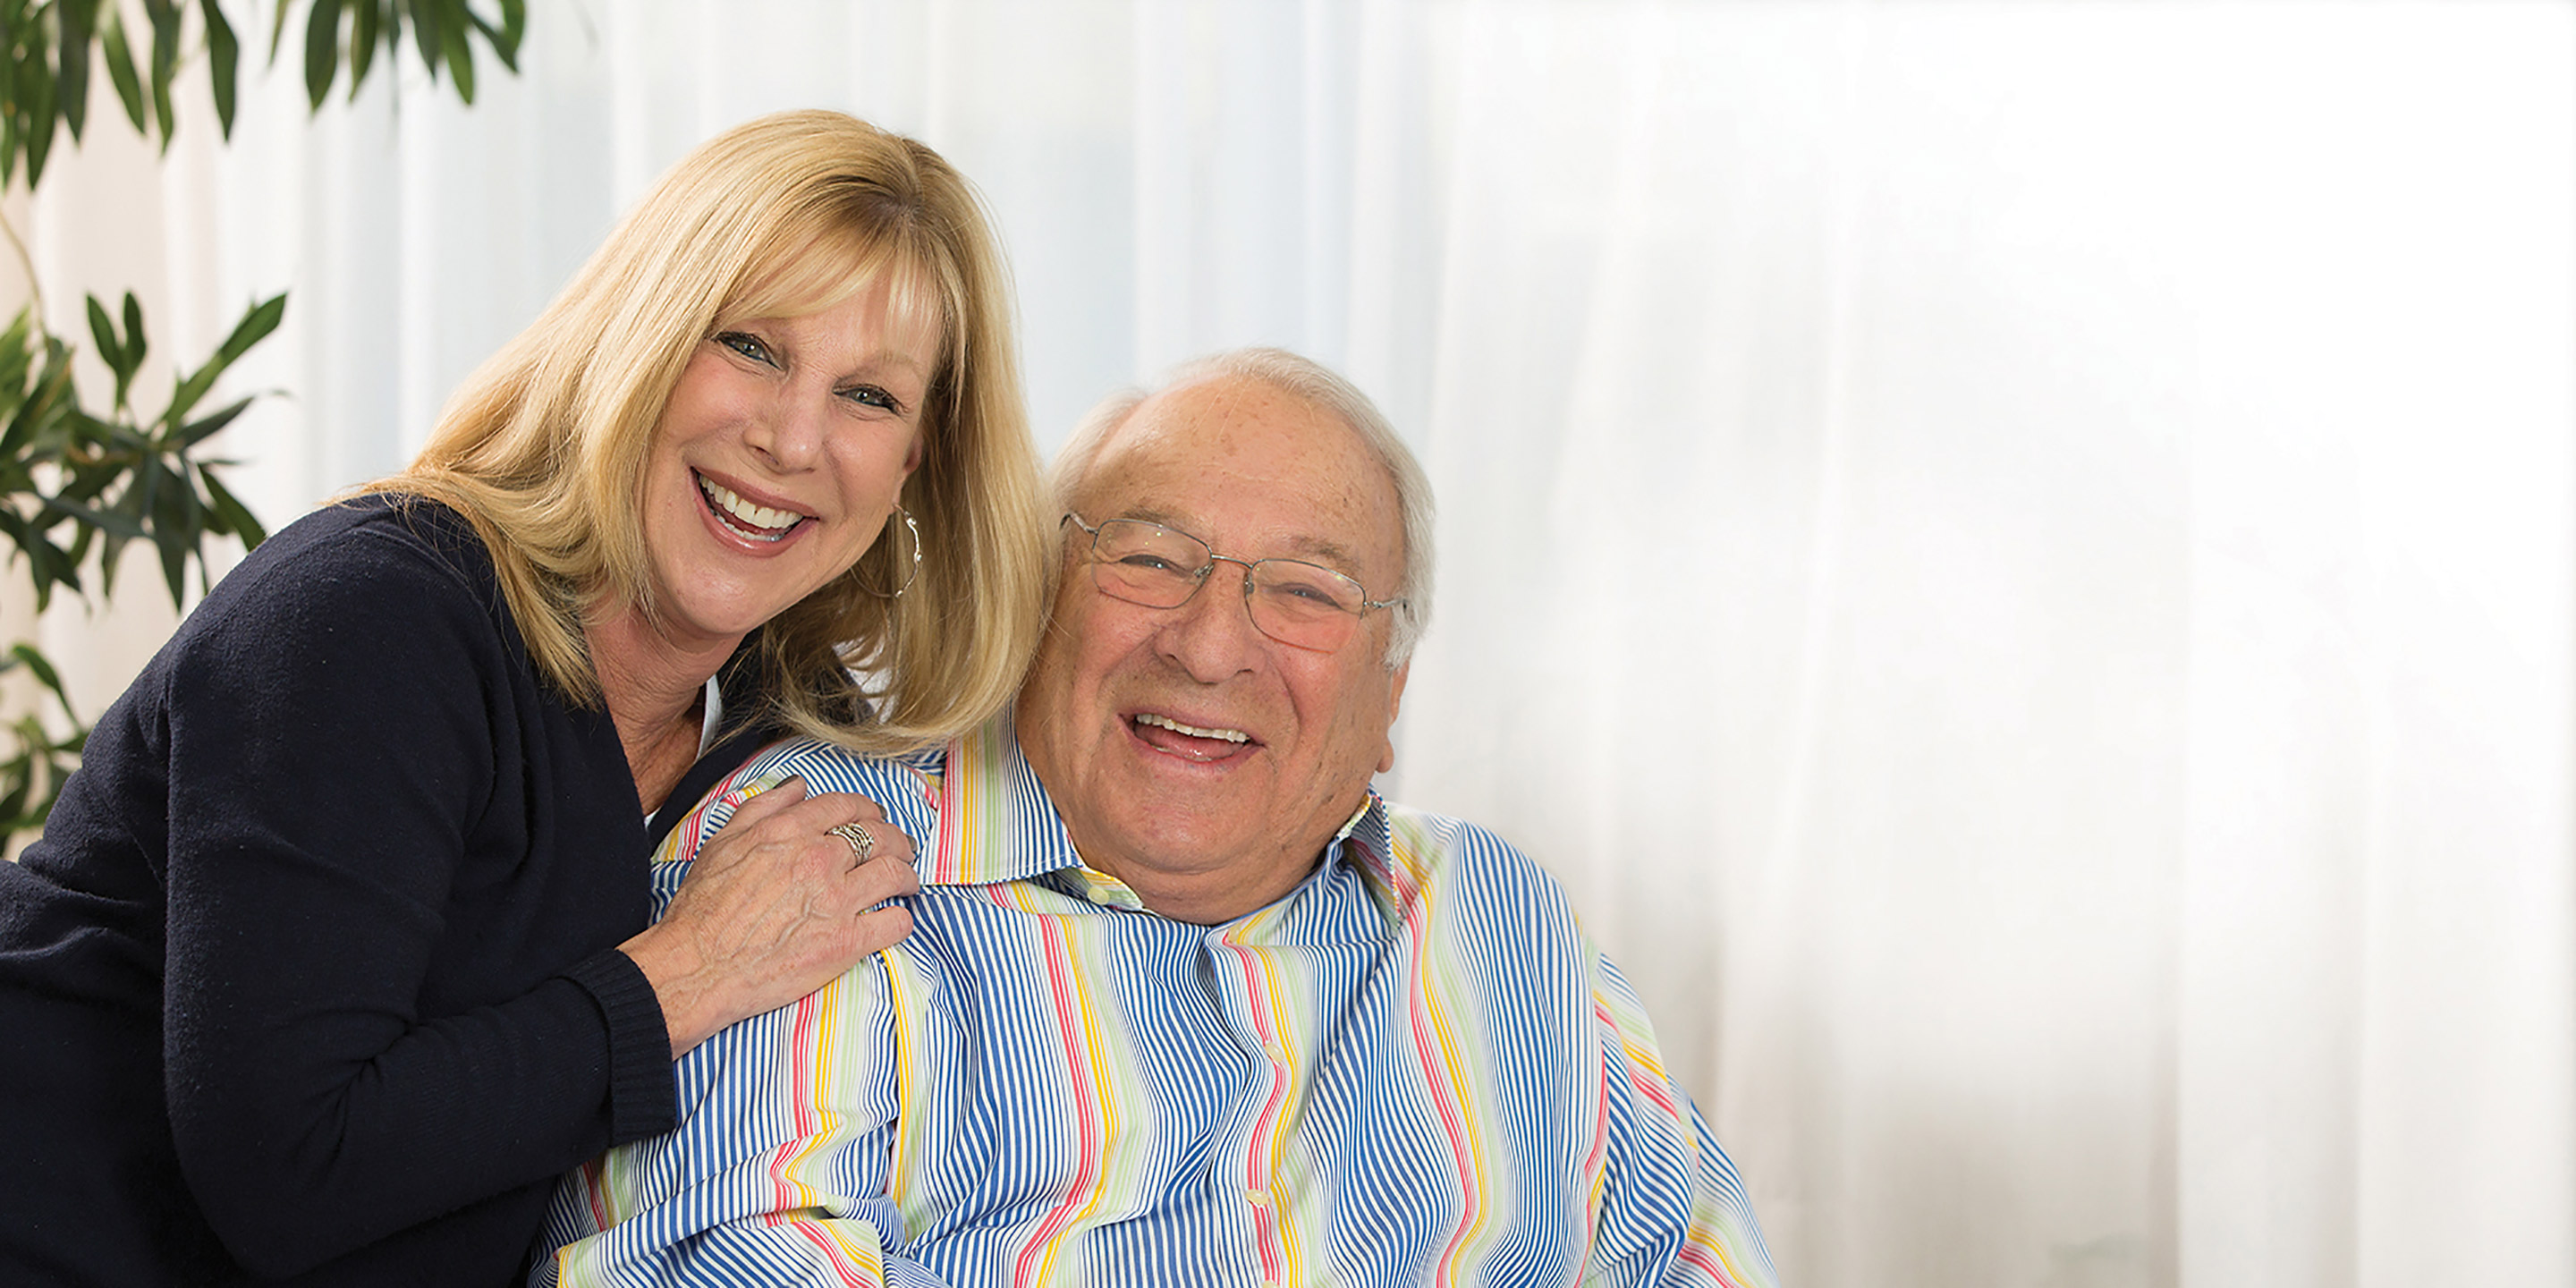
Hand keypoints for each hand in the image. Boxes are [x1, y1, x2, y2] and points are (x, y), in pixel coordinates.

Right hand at [619, 777, 919, 1057]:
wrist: (697, 968)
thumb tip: (797, 786)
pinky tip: (896, 919)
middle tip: (901, 849)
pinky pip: (895, 922)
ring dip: (908, 875)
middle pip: (881, 836)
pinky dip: (902, 919)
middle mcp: (819, 859)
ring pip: (896, 873)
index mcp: (790, 831)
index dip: (870, 810)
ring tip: (906, 882)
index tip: (876, 819)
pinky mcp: (846, 942)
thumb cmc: (702, 911)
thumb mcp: (722, 843)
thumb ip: (763, 808)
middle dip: (897, 840)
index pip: (849, 806)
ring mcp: (837, 900)